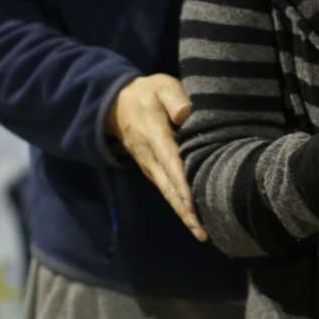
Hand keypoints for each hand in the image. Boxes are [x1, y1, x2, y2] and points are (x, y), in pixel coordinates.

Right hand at [106, 74, 207, 241]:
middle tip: (201, 233)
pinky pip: (166, 189)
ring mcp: (149, 165)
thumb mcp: (160, 85)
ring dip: (182, 213)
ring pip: (167, 192)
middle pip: (169, 188)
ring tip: (200, 232)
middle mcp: (150, 156)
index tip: (192, 205)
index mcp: (155, 135)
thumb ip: (175, 98)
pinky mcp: (151, 169)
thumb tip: (186, 114)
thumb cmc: (146, 93)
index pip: (171, 163)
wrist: (116, 103)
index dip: (182, 185)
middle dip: (184, 211)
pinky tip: (192, 216)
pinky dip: (178, 204)